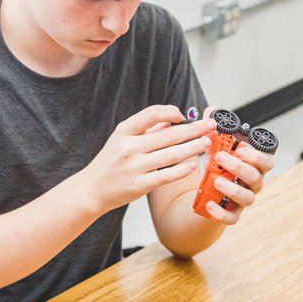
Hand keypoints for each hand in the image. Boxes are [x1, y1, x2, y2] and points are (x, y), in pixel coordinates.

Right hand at [81, 105, 214, 212]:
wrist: (92, 189)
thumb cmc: (110, 161)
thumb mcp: (122, 139)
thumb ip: (147, 129)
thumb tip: (173, 119)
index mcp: (124, 132)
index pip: (151, 114)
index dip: (170, 112)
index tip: (182, 115)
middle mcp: (129, 148)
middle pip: (168, 135)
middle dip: (194, 129)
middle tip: (210, 126)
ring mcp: (135, 167)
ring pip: (171, 155)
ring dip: (193, 148)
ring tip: (207, 143)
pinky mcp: (140, 185)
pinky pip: (166, 176)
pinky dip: (181, 170)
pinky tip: (193, 164)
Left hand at [198, 124, 275, 224]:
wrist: (204, 196)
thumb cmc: (216, 169)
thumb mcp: (213, 148)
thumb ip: (214, 130)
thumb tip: (212, 110)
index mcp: (253, 166)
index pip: (266, 161)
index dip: (257, 156)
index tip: (240, 148)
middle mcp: (252, 184)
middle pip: (255, 177)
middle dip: (240, 167)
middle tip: (220, 158)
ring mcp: (242, 201)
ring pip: (246, 198)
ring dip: (233, 189)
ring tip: (217, 181)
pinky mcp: (231, 215)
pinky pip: (232, 218)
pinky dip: (222, 213)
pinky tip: (210, 205)